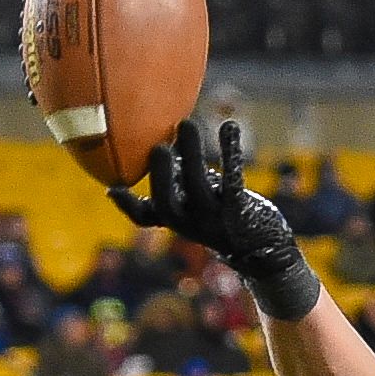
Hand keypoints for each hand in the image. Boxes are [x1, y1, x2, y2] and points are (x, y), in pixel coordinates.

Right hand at [108, 121, 318, 321]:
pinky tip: (228, 126)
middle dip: (160, 177)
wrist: (262, 252)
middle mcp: (191, 222)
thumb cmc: (222, 217)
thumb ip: (176, 179)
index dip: (128, 205)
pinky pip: (233, 180)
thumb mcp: (195, 202)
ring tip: (187, 124)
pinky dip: (230, 152)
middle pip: (167, 205)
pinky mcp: (240, 209)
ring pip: (199, 187)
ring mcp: (215, 219)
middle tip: (158, 148)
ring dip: (192, 155)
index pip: (145, 217)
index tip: (112, 188)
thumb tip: (157, 144)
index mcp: (175, 219)